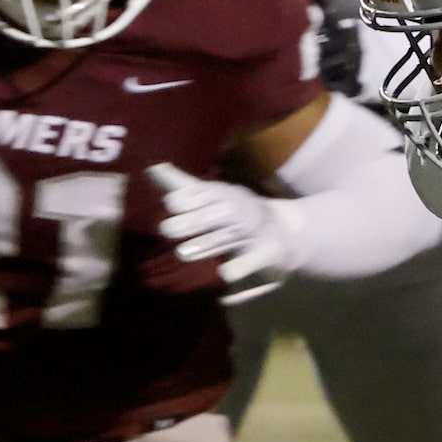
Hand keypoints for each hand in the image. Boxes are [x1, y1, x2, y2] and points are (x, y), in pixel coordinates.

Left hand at [149, 161, 302, 304]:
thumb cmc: (241, 213)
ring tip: (183, 252)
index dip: (189, 198)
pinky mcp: (267, 254)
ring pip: (228, 238)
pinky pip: (251, 262)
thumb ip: (186, 185)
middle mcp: (241, 212)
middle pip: (215, 216)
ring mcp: (255, 233)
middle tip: (166, 229)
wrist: (288, 232)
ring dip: (206, 244)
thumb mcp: (216, 195)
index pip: (207, 193)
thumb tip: (154, 167)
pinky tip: (225, 273)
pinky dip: (237, 268)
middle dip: (192, 221)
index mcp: (227, 196)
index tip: (172, 203)